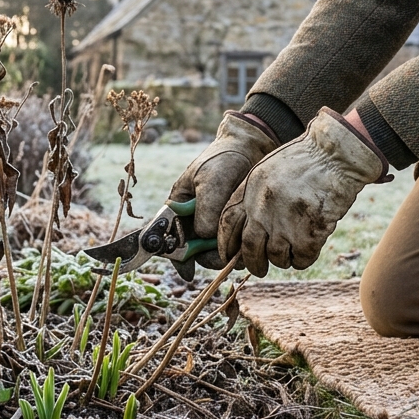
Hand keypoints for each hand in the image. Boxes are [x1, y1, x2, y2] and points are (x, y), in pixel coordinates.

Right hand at [169, 112, 279, 266]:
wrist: (252, 150)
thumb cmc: (223, 160)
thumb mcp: (210, 181)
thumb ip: (205, 209)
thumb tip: (204, 237)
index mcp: (177, 209)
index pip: (167, 239)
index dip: (174, 256)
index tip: (187, 268)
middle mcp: (193, 222)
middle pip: (193, 253)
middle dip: (208, 255)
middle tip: (225, 250)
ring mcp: (214, 226)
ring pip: (215, 253)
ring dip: (227, 251)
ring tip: (241, 236)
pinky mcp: (233, 228)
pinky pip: (233, 248)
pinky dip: (241, 246)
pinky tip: (250, 232)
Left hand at [219, 107, 387, 276]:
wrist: (335, 155)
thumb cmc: (305, 161)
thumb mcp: (268, 171)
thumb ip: (253, 197)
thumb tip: (246, 230)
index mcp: (249, 191)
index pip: (227, 224)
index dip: (226, 245)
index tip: (229, 256)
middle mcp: (262, 209)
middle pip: (249, 249)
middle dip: (254, 264)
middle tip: (261, 269)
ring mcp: (285, 223)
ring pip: (276, 258)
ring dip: (283, 259)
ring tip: (292, 249)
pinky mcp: (308, 235)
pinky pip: (300, 260)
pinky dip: (303, 259)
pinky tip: (308, 248)